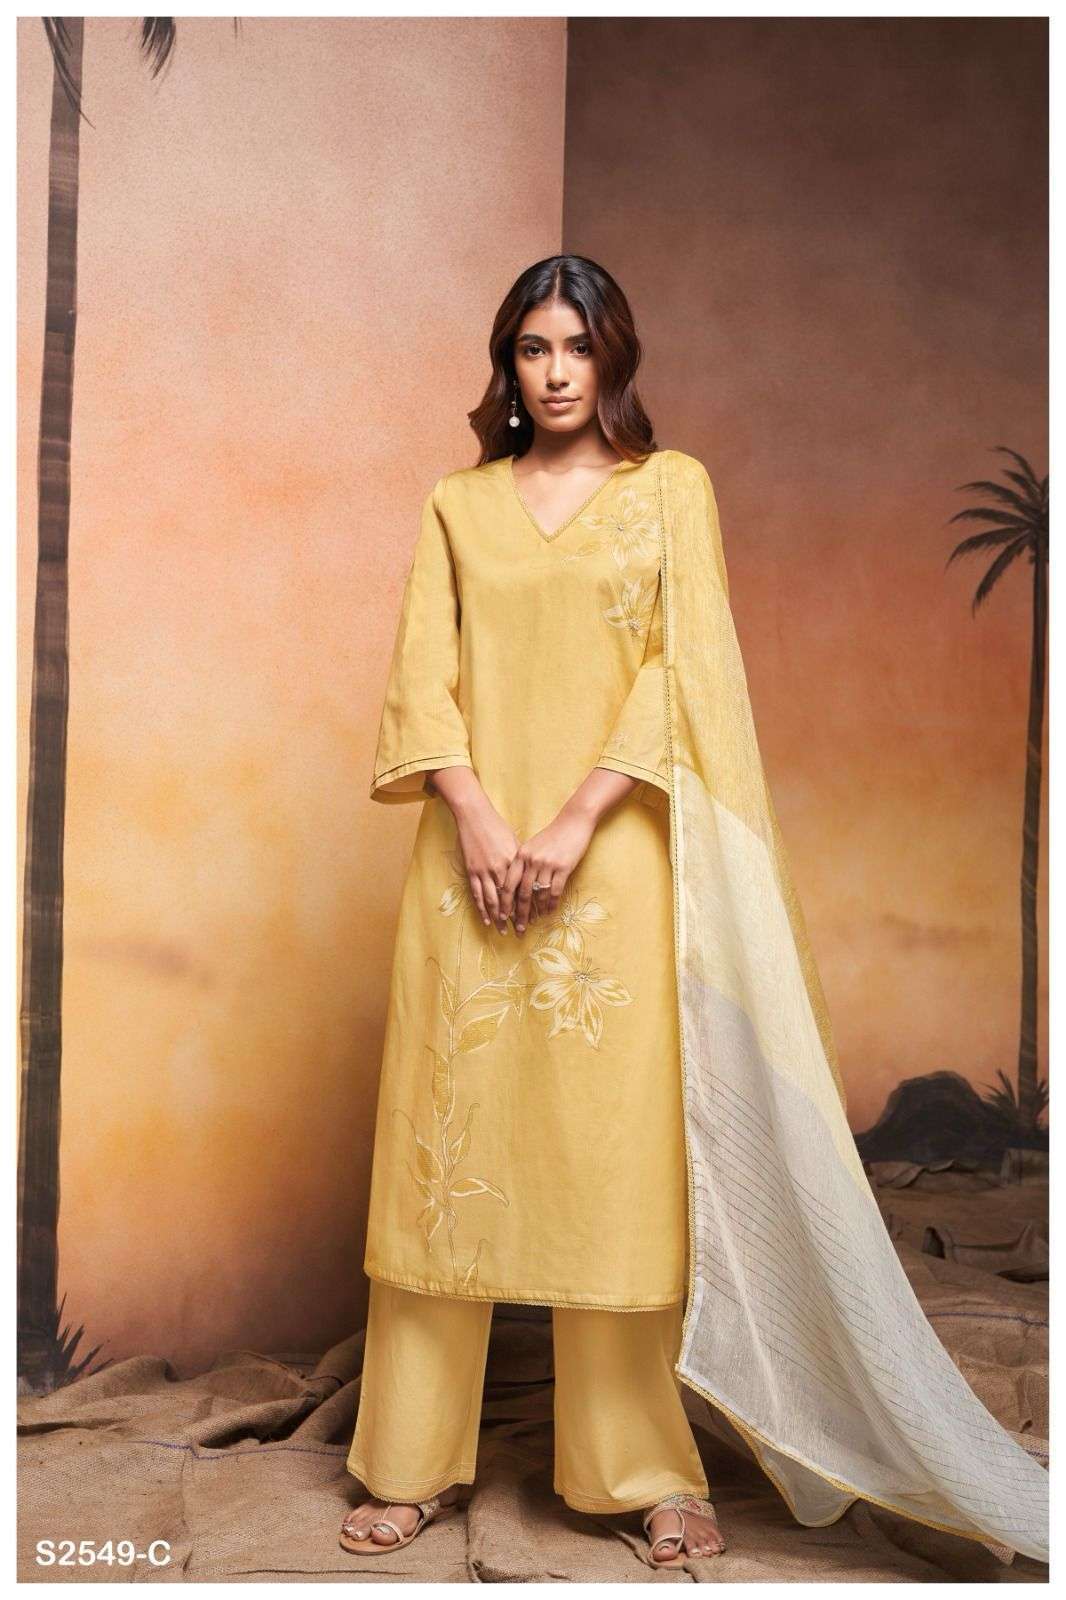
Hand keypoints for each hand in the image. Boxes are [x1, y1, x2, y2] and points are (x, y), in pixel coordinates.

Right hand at [452, 795, 521, 933]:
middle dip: (515, 917)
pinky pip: (477, 894)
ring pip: (493, 900)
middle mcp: (500, 868)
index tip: (534, 919)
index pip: (523, 889)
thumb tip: (529, 877)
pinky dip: (482, 909)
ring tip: (504, 931)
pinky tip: (486, 920)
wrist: (474, 815)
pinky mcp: (472, 870)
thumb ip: (520, 861)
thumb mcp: (514, 842)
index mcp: (514, 861)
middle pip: (509, 898)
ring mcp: (484, 870)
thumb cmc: (497, 826)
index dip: (528, 905)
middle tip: (520, 932)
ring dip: (498, 918)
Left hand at [499, 806, 597, 933]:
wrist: (573, 822)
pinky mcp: (563, 867)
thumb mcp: (532, 846)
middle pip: (521, 893)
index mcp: (520, 856)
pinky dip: (551, 904)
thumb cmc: (552, 836)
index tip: (502, 916)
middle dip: (518, 914)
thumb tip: (515, 886)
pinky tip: (549, 912)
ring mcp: (547, 864)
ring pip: (538, 895)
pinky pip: (555, 891)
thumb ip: (523, 863)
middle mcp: (531, 861)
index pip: (508, 884)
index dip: (504, 903)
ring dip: (536, 911)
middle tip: (518, 929)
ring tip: (534, 922)